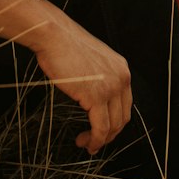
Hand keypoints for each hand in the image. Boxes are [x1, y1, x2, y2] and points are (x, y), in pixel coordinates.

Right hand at [30, 20, 131, 153]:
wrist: (54, 36)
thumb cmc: (64, 45)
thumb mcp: (90, 60)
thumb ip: (97, 76)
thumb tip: (91, 94)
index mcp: (121, 69)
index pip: (125, 103)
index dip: (115, 120)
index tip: (103, 129)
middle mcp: (121, 78)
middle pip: (123, 116)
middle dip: (110, 133)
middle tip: (95, 140)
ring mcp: (110, 88)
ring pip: (113, 126)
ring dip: (100, 140)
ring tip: (86, 143)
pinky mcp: (96, 97)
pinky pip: (101, 128)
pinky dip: (94, 140)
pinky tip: (86, 142)